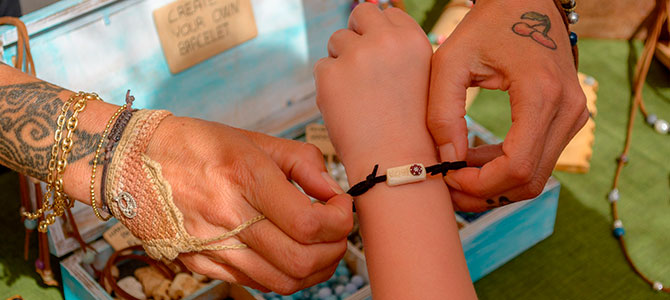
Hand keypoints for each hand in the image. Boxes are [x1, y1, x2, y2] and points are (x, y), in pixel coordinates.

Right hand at [146, 116, 352, 293]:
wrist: (129, 162)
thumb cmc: (194, 145)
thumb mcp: (253, 139)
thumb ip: (302, 162)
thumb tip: (333, 190)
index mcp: (245, 178)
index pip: (310, 223)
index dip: (340, 220)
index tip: (341, 205)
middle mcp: (229, 218)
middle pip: (302, 261)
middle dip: (335, 249)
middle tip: (338, 229)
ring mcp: (213, 248)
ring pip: (283, 282)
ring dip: (316, 269)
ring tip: (321, 245)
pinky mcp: (202, 265)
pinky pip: (257, 284)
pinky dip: (285, 275)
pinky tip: (290, 253)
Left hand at [314, 3, 435, 178]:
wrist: (396, 164)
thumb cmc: (411, 129)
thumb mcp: (422, 80)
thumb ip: (400, 53)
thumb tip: (375, 32)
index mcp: (413, 40)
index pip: (388, 13)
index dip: (380, 32)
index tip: (379, 54)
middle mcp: (385, 41)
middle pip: (361, 14)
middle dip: (358, 34)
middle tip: (360, 65)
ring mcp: (356, 55)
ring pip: (337, 40)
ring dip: (342, 62)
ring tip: (357, 96)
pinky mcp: (330, 74)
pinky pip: (322, 68)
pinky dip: (329, 87)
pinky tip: (346, 109)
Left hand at [427, 0, 587, 210]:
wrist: (526, 3)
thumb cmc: (485, 27)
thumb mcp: (450, 61)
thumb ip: (443, 112)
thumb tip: (447, 160)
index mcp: (541, 94)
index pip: (517, 167)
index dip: (480, 184)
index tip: (448, 176)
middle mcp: (567, 110)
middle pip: (529, 181)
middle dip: (484, 194)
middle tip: (447, 187)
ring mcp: (573, 117)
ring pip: (535, 177)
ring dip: (494, 185)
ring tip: (456, 173)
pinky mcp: (568, 119)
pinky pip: (538, 161)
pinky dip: (505, 170)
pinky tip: (474, 160)